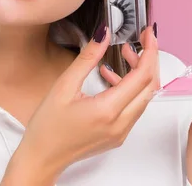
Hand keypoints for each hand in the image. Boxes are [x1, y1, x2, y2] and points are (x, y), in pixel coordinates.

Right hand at [2, 24, 159, 184]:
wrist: (41, 158)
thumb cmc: (47, 128)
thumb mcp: (64, 85)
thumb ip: (88, 58)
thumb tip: (103, 35)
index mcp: (108, 111)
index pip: (142, 76)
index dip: (150, 51)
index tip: (148, 34)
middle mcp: (120, 124)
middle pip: (150, 86)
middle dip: (148, 59)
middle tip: (141, 41)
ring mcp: (121, 132)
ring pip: (144, 97)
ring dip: (140, 73)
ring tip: (125, 55)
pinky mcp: (118, 135)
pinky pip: (134, 107)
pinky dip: (131, 88)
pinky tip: (113, 76)